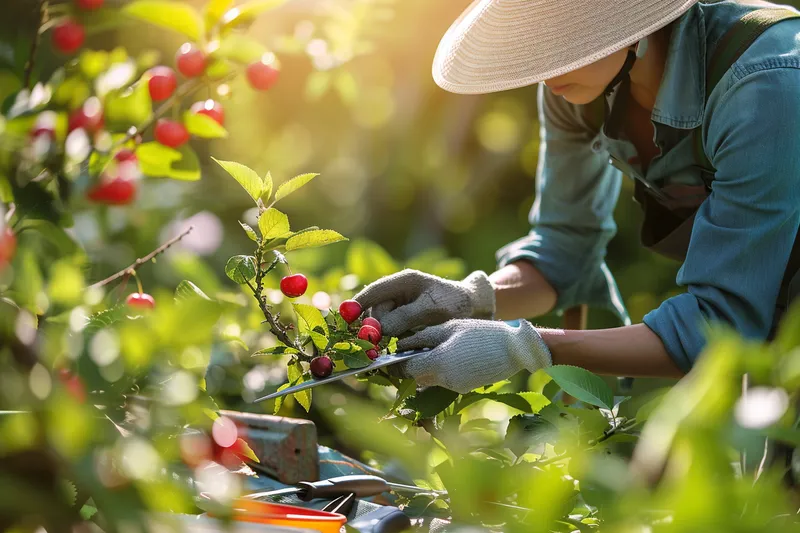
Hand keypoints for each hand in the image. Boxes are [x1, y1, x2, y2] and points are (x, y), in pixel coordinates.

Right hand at [354, 269, 494, 336]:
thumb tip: (382, 329)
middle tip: (377, 345)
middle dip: (373, 328)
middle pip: (374, 312)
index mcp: (404, 282)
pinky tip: (397, 350)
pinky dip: (391, 343)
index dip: (357, 304)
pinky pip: (390, 334)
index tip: (346, 318)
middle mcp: (398, 294)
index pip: (375, 291)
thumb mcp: (434, 308)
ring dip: (383, 338)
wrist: (477, 310)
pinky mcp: (403, 325)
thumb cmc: (458, 304)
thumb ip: (406, 316)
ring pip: (380, 326)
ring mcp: (400, 309)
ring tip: (391, 348)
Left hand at [394, 319, 551, 393]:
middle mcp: (444, 380)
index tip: (388, 356)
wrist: (515, 349)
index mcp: (438, 363)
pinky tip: (450, 355)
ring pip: (428, 379)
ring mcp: (455, 387)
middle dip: (409, 366)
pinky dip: (440, 370)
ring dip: (425, 367)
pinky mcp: (464, 388)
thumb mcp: (450, 328)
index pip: (405, 370)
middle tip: (408, 350)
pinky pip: (443, 380)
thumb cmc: (482, 332)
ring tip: (432, 348)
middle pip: (416, 377)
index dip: (394, 364)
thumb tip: (401, 345)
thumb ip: (423, 337)